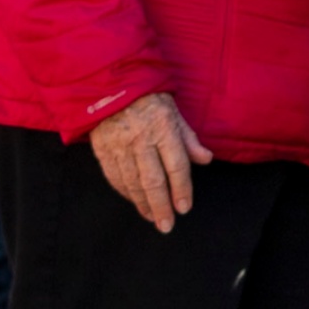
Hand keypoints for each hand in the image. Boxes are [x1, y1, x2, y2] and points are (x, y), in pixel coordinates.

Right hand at [91, 90, 208, 232]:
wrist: (109, 83)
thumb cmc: (148, 96)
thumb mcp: (174, 111)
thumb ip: (188, 138)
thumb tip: (206, 159)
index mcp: (163, 128)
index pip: (176, 166)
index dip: (181, 189)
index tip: (184, 207)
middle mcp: (140, 139)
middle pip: (153, 181)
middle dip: (161, 206)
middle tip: (167, 225)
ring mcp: (119, 145)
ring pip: (132, 182)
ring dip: (142, 204)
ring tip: (152, 217)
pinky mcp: (102, 148)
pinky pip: (114, 176)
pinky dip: (125, 192)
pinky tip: (134, 201)